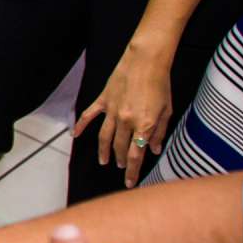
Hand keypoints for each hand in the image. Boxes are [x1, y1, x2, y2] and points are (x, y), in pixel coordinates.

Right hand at [70, 41, 173, 186]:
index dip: (133, 171)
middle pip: (120, 148)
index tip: (130, 182)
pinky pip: (89, 116)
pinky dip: (81, 125)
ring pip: (105, 137)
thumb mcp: (167, 110)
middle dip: (121, 161)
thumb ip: (160, 132)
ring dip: (104, 151)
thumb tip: (155, 149)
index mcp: (144, 125)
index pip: (136, 155)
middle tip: (122, 167)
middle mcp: (126, 121)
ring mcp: (112, 111)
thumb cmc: (160, 84)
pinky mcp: (104, 100)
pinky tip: (75, 135)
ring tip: (104, 161)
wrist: (146, 60)